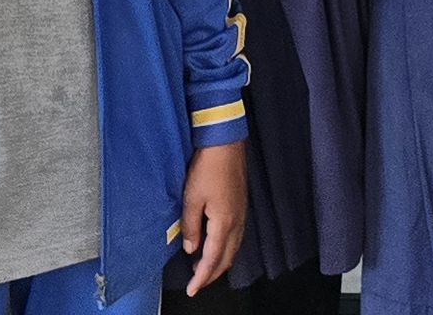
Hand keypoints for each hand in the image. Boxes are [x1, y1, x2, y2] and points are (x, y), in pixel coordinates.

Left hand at [178, 138, 250, 293]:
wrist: (225, 143)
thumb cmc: (207, 168)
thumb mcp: (191, 198)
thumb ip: (191, 226)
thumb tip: (191, 249)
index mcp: (224, 224)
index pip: (212, 259)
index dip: (202, 277)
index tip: (192, 290)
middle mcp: (237, 223)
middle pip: (226, 259)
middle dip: (212, 274)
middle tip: (196, 283)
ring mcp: (242, 215)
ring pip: (233, 249)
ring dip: (219, 262)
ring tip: (203, 269)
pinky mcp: (241, 207)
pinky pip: (236, 238)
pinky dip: (226, 250)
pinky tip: (216, 246)